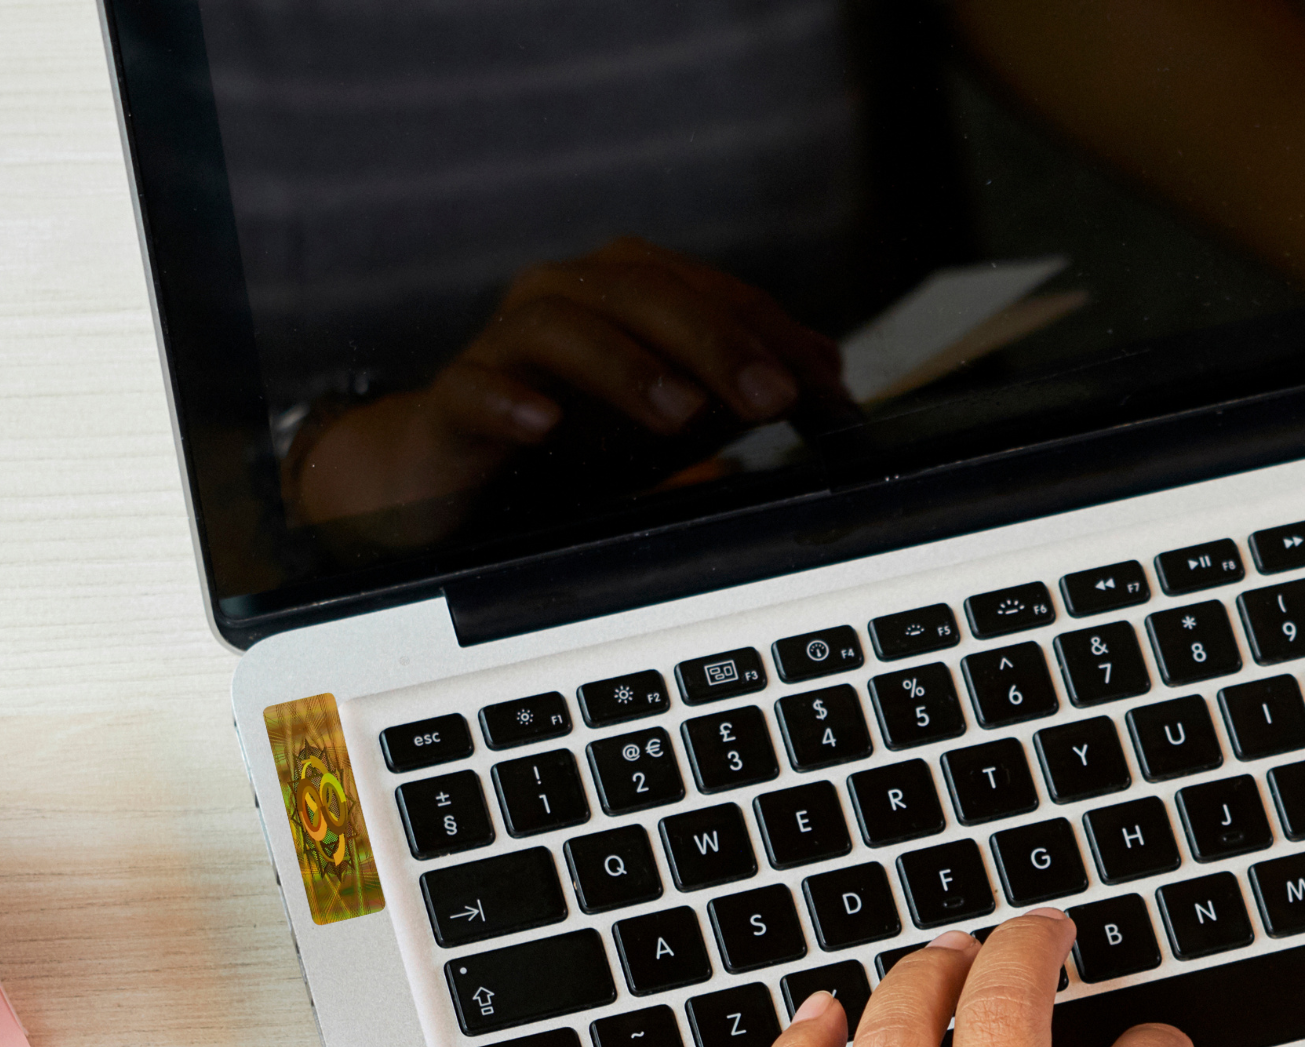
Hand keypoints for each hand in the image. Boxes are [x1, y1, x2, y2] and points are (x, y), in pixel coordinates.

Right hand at [285, 237, 851, 526]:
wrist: (459, 478)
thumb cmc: (577, 437)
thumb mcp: (679, 416)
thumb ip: (745, 392)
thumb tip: (832, 379)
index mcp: (625, 292)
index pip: (710, 293)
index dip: (774, 335)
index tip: (828, 390)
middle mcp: (564, 299)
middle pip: (644, 294)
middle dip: (717, 343)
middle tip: (771, 398)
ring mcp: (504, 347)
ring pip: (562, 327)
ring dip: (627, 366)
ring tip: (683, 413)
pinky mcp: (454, 403)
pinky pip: (474, 389)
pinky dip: (508, 400)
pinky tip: (542, 423)